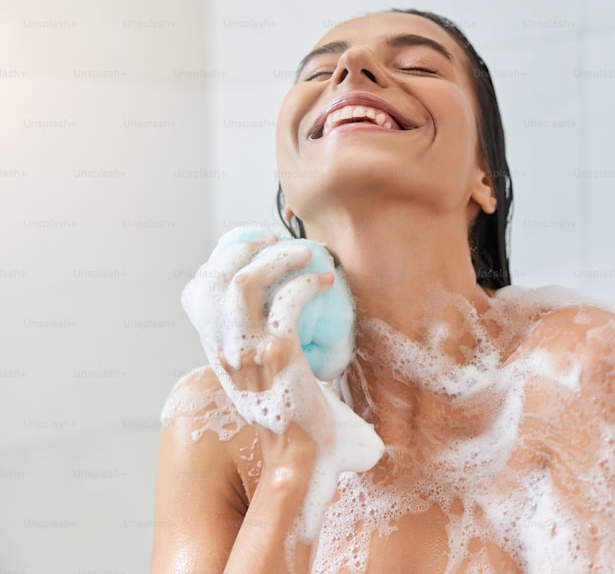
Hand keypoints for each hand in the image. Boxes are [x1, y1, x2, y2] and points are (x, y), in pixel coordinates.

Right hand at [181, 233, 382, 470]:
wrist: (307, 462)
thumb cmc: (300, 428)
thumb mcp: (269, 385)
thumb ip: (273, 358)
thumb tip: (296, 336)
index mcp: (220, 354)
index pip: (198, 295)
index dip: (220, 262)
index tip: (251, 249)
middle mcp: (226, 352)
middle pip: (213, 282)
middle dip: (243, 250)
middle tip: (274, 242)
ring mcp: (249, 354)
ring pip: (242, 284)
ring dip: (274, 259)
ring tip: (302, 252)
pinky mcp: (280, 357)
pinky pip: (287, 303)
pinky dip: (307, 284)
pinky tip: (326, 282)